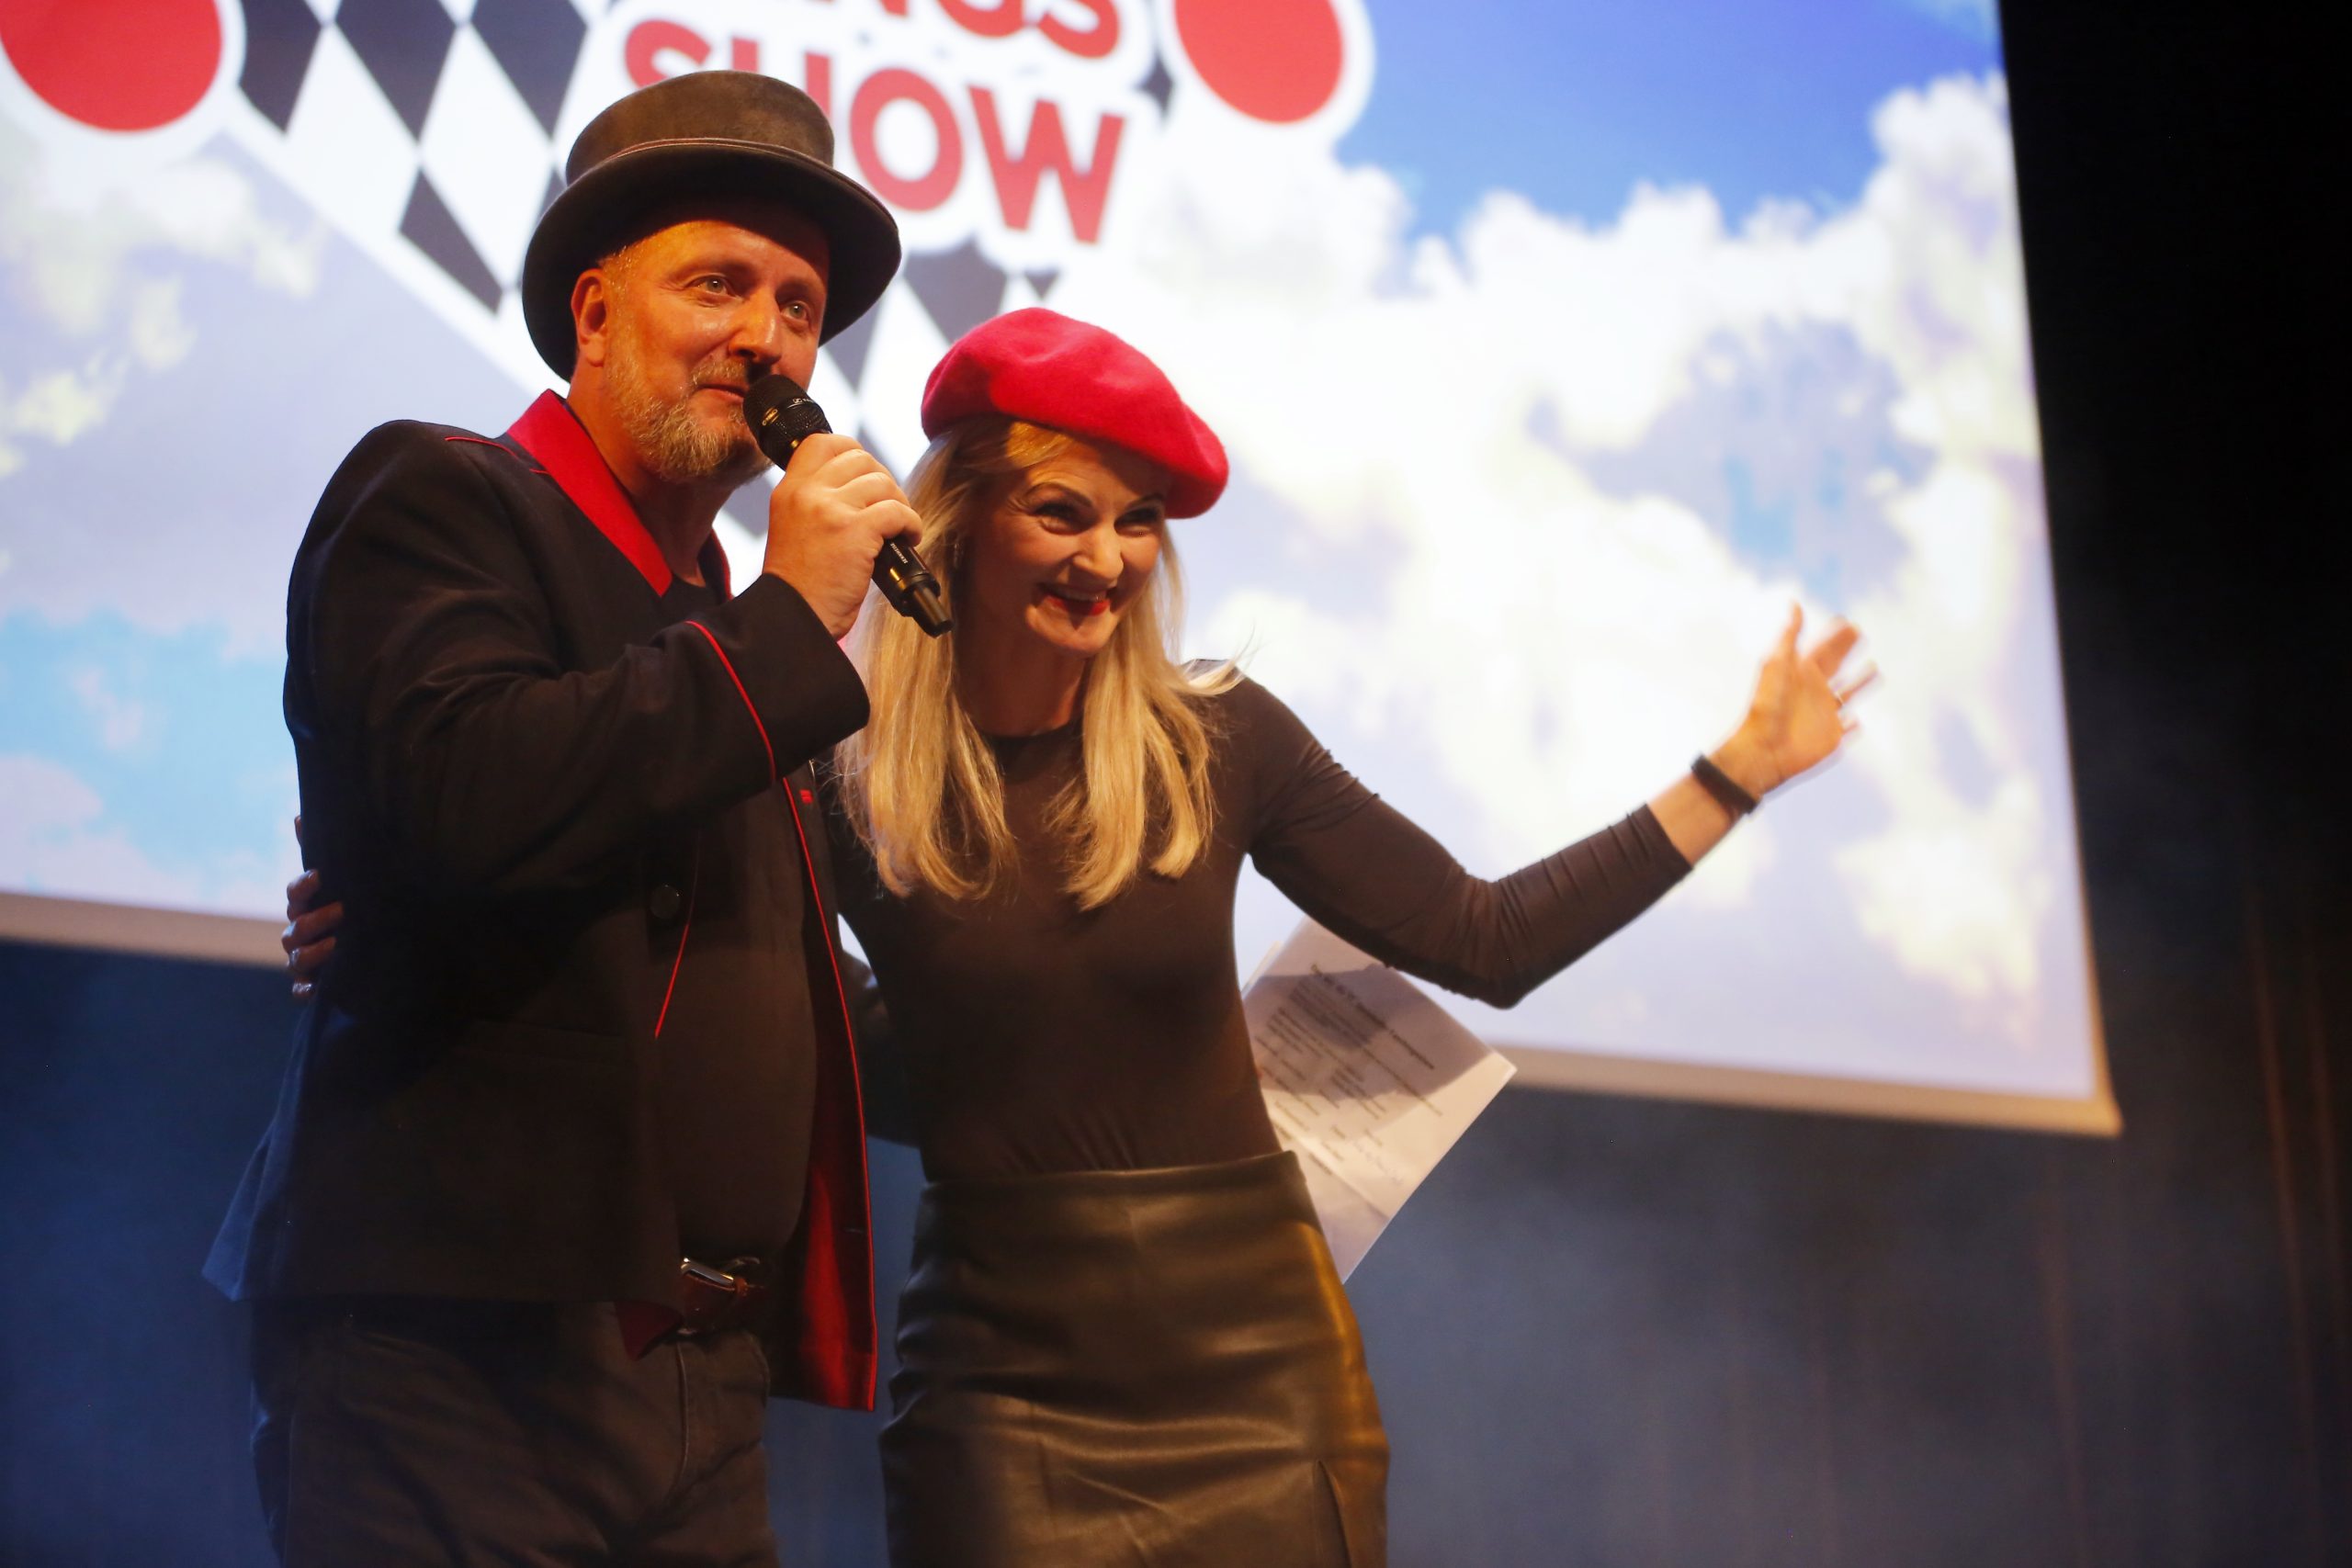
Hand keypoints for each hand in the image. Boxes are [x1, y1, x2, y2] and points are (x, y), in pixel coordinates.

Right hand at [283, 819, 343, 1000]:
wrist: (380, 949)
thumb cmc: (354, 909)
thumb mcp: (345, 882)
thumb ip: (325, 852)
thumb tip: (299, 817)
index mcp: (307, 906)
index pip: (296, 894)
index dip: (304, 885)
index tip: (320, 876)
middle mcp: (301, 934)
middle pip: (294, 928)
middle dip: (315, 919)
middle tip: (342, 910)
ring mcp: (305, 963)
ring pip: (296, 959)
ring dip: (313, 953)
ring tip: (338, 945)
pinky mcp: (313, 987)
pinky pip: (301, 992)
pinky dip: (305, 991)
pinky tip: (315, 989)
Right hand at [762, 433, 921, 638]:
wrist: (793, 617)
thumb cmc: (800, 584)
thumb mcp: (794, 528)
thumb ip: (816, 503)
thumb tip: (862, 487)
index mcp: (789, 490)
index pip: (821, 442)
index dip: (852, 451)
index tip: (866, 475)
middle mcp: (806, 493)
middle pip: (860, 458)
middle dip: (882, 480)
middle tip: (888, 507)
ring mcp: (830, 509)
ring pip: (882, 483)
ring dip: (899, 503)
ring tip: (898, 527)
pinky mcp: (854, 531)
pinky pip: (897, 510)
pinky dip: (911, 524)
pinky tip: (909, 538)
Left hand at [1712, 604, 1873, 797]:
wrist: (1763, 748)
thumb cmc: (1767, 705)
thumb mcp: (1777, 664)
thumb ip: (1789, 635)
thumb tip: (1795, 603)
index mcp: (1801, 673)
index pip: (1822, 648)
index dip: (1834, 635)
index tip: (1846, 620)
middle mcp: (1814, 691)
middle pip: (1836, 665)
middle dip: (1847, 649)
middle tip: (1860, 631)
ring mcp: (1824, 714)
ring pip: (1847, 694)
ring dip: (1861, 682)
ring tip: (1874, 668)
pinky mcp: (1832, 736)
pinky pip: (1847, 728)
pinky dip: (1854, 724)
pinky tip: (1858, 721)